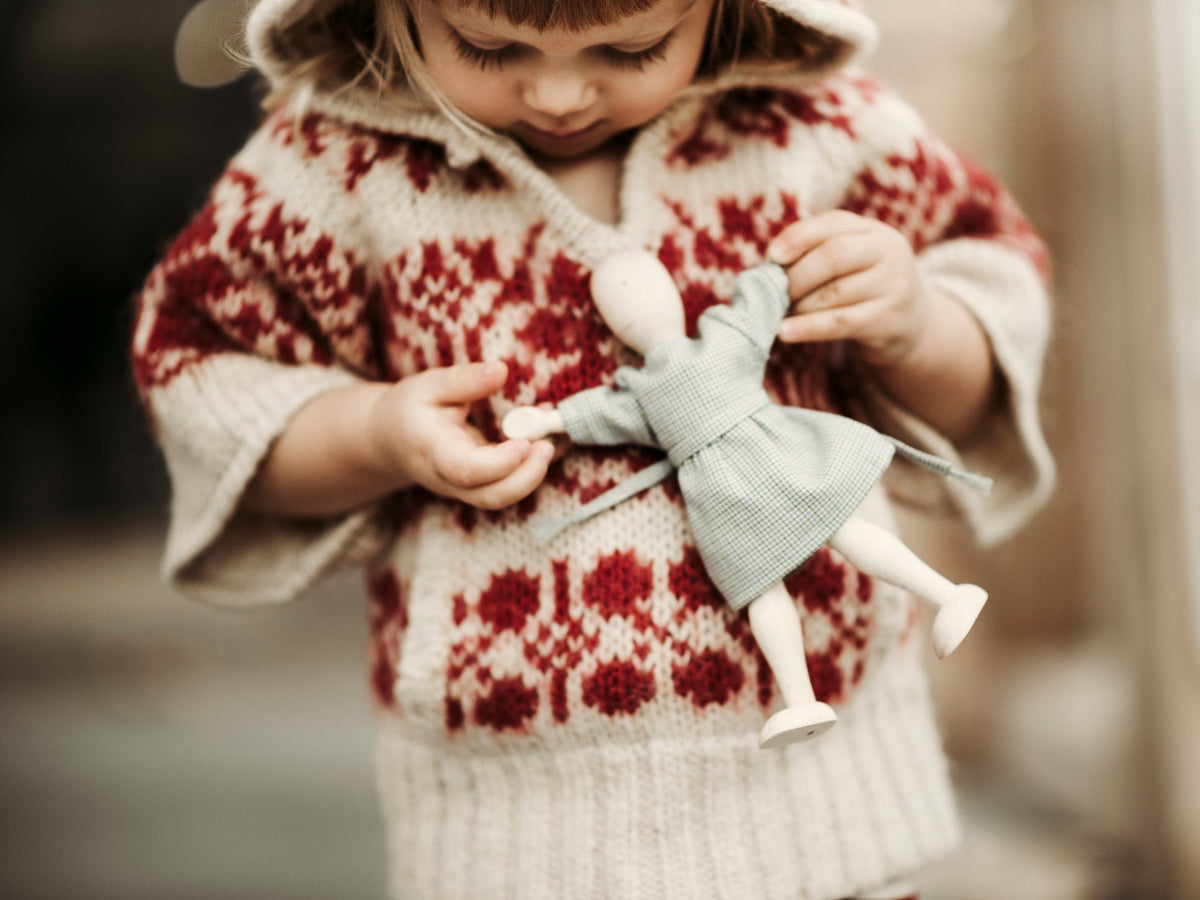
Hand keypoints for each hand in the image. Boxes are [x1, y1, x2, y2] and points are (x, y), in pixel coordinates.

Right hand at [368, 361, 554, 509]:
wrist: (390, 440)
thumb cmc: (410, 409)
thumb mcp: (429, 385)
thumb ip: (464, 380)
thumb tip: (501, 371)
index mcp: (434, 452)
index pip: (467, 470)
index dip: (500, 463)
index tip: (525, 442)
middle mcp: (450, 479)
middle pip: (491, 496)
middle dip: (527, 478)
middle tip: (549, 445)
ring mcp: (466, 488)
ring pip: (502, 496)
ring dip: (535, 473)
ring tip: (555, 438)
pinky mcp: (481, 485)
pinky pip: (510, 485)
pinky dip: (535, 467)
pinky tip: (553, 439)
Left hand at [766, 211, 931, 368]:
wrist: (914, 323)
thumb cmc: (865, 287)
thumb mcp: (852, 261)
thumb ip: (818, 254)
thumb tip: (768, 268)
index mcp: (873, 231)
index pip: (833, 223)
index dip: (798, 237)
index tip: (771, 256)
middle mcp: (888, 253)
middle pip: (833, 256)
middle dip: (796, 276)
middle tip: (772, 294)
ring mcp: (893, 286)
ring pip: (833, 293)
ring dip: (799, 305)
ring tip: (778, 314)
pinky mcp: (889, 320)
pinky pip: (840, 323)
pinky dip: (807, 328)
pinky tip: (784, 332)